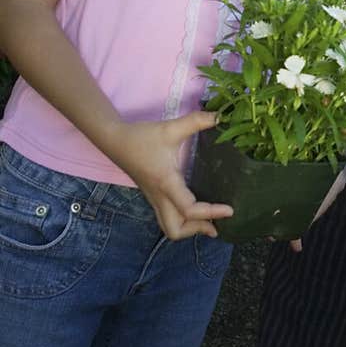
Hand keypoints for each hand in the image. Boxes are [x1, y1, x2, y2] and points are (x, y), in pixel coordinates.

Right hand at [109, 111, 233, 240]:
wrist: (114, 140)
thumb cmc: (142, 136)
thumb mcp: (171, 128)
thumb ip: (196, 121)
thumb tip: (219, 116)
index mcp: (166, 183)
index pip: (189, 209)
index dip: (211, 213)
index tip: (230, 210)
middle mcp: (159, 196)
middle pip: (175, 230)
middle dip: (196, 229)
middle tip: (217, 222)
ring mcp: (154, 199)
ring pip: (169, 227)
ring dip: (189, 228)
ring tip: (209, 221)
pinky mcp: (153, 197)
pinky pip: (167, 218)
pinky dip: (183, 221)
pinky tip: (196, 211)